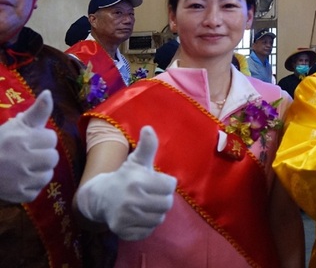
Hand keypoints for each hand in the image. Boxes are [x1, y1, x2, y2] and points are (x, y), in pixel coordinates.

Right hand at [0, 90, 58, 202]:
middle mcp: (21, 160)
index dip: (42, 139)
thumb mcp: (15, 125)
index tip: (30, 141)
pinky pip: (36, 191)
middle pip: (52, 157)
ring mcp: (19, 180)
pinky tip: (18, 180)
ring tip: (24, 167)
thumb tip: (49, 93)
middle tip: (28, 155)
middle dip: (43, 155)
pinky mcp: (17, 195)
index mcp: (21, 140)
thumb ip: (37, 112)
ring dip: (39, 171)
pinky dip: (30, 186)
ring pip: (47, 175)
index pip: (51, 138)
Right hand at [76, 126, 176, 240]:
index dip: (166, 183)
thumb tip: (148, 128)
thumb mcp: (136, 161)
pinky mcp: (124, 231)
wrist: (100, 198)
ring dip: (156, 212)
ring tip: (146, 204)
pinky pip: (148, 231)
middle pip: (167, 203)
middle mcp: (131, 201)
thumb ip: (147, 146)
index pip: (170, 185)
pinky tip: (139, 216)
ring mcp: (126, 218)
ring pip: (159, 218)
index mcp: (137, 181)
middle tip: (152, 194)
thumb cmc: (125, 177)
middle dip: (162, 198)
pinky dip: (147, 225)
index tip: (156, 181)